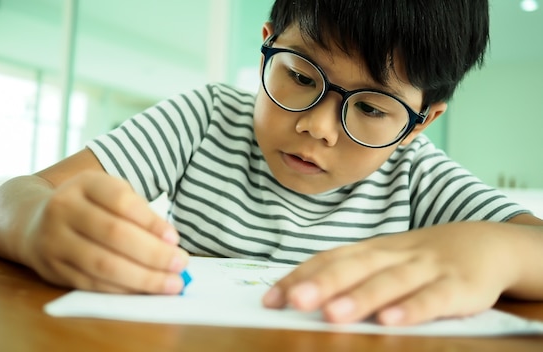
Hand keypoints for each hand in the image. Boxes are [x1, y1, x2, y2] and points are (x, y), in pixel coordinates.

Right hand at [21, 170, 188, 293]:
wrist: (33, 222)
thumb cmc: (88, 207)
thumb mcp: (109, 193)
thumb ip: (137, 212)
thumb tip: (170, 244)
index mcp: (84, 183)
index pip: (121, 201)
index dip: (151, 222)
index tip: (175, 239)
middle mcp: (64, 208)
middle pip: (114, 234)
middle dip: (153, 254)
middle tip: (180, 265)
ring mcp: (54, 240)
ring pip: (103, 264)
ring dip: (143, 278)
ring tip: (171, 284)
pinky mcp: (52, 269)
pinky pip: (92, 284)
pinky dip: (123, 290)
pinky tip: (145, 290)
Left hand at [262, 222, 519, 325]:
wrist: (484, 243)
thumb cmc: (420, 258)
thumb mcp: (383, 261)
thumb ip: (348, 275)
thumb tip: (297, 296)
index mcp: (371, 250)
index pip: (329, 259)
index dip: (299, 277)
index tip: (270, 299)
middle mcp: (393, 255)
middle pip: (354, 267)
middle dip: (322, 283)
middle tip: (294, 301)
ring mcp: (426, 269)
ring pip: (390, 282)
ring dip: (360, 297)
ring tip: (332, 314)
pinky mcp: (457, 287)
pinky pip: (433, 298)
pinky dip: (412, 309)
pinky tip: (390, 321)